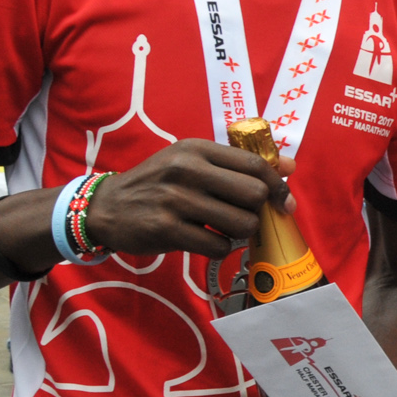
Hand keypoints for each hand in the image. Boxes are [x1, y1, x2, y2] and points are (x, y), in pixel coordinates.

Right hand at [84, 141, 294, 258]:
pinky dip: (219, 247)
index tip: (285, 202)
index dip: (278, 185)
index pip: (254, 164)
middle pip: (254, 194)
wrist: (106, 207)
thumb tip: (290, 166)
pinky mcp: (166, 229)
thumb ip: (238, 164)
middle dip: (257, 211)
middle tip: (244, 216)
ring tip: (222, 228)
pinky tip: (205, 239)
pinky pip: (218, 245)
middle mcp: (186, 169)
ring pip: (241, 223)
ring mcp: (175, 199)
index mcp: (196, 149)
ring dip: (240, 232)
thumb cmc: (159, 184)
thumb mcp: (192, 162)